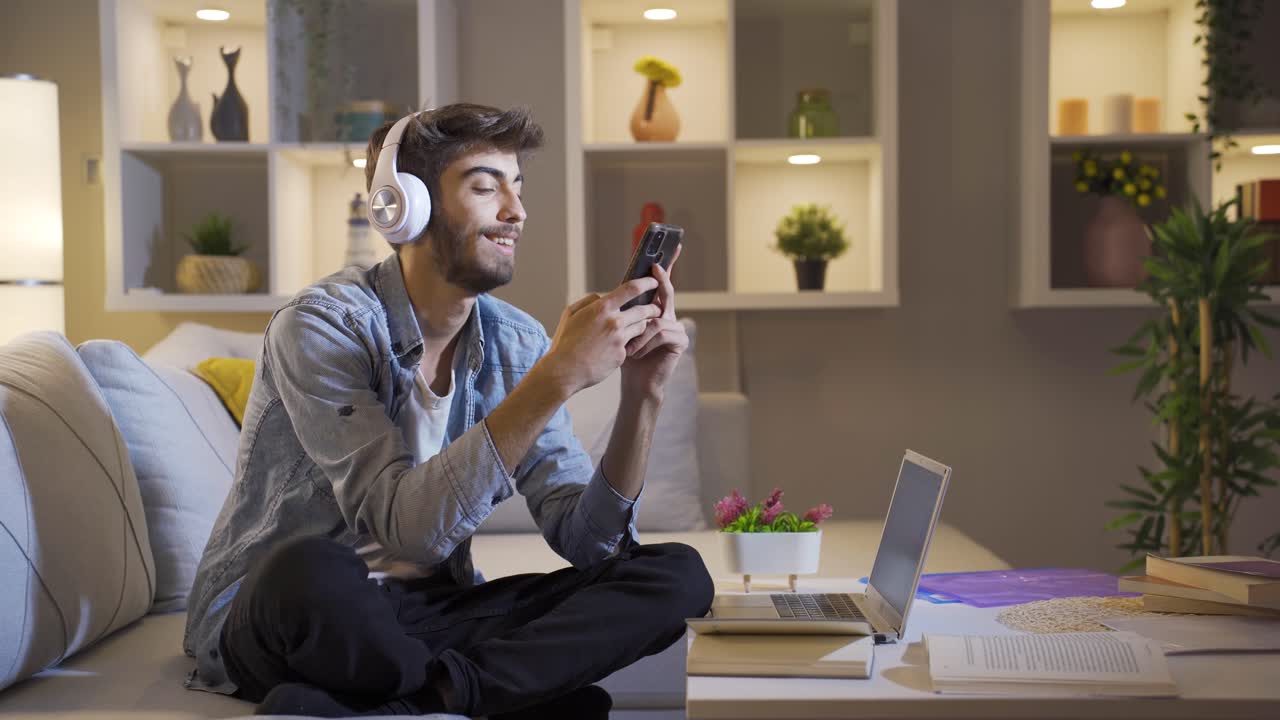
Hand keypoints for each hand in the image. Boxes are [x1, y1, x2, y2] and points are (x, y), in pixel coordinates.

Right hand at [542, 277, 663, 395]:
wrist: (565, 370)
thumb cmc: (565, 341)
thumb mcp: (571, 313)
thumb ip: (589, 301)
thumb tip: (602, 296)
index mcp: (602, 308)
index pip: (632, 288)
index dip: (646, 283)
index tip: (654, 281)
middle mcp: (615, 322)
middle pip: (644, 310)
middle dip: (653, 307)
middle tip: (657, 307)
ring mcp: (620, 339)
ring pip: (642, 327)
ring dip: (643, 325)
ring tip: (641, 325)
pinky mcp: (622, 355)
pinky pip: (631, 345)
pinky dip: (629, 343)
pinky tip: (622, 346)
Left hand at [621, 244, 687, 398]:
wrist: (635, 383)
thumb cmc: (625, 357)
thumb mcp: (620, 329)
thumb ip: (623, 311)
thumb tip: (614, 291)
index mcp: (653, 310)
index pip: (660, 284)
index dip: (667, 265)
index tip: (672, 245)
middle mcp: (667, 315)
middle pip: (666, 291)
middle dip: (662, 278)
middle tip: (655, 266)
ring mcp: (676, 327)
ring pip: (656, 318)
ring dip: (638, 334)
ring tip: (629, 349)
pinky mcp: (680, 340)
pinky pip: (660, 332)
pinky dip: (644, 343)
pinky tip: (636, 354)